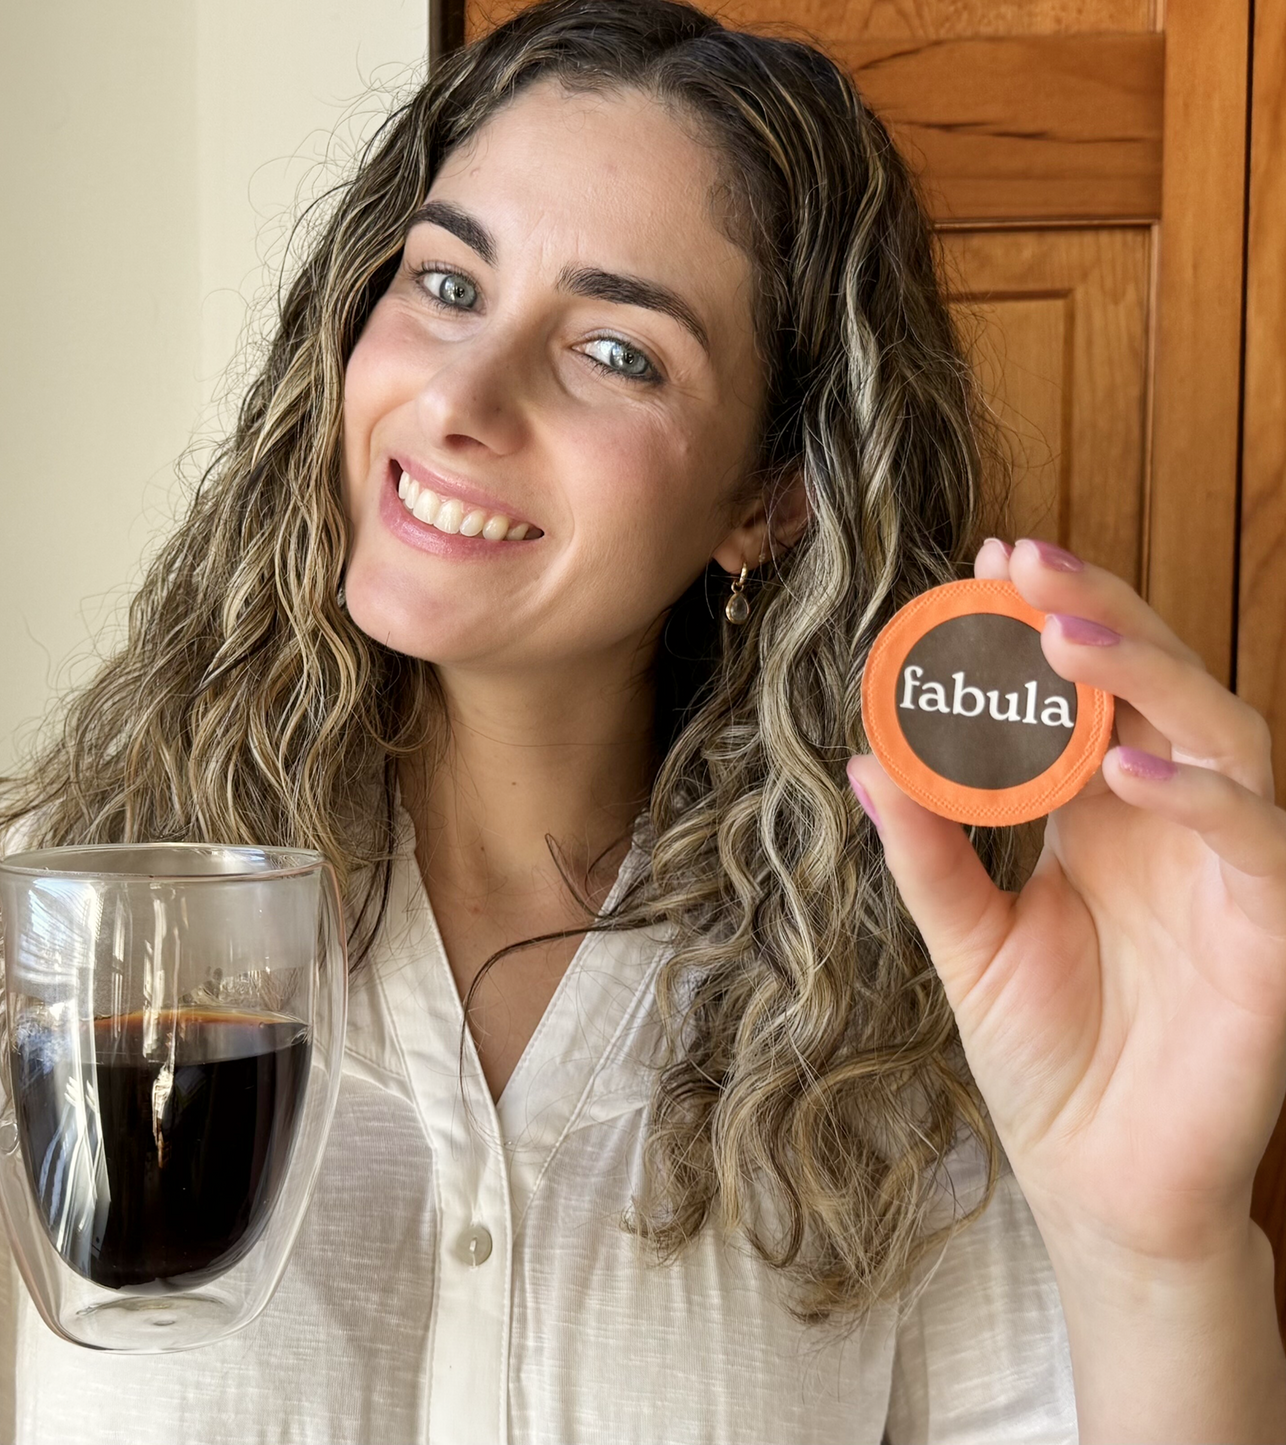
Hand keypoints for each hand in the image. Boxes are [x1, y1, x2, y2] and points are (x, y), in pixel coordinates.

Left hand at [847, 537, 1285, 1265]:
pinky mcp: (1273, 933)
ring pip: (1222, 733)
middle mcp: (1171, 822)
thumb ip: (928, 853)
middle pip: (1156, 684)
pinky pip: (1257, 843)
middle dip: (1097, 614)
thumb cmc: (1043, 1056)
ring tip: (1062, 635)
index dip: (1041, 626)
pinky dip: (1203, 798)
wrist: (1096, 1183)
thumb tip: (865, 760)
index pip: (1083, 694)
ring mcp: (1229, 868)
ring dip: (1147, 674)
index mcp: (1099, 813)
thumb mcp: (965, 941)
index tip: (985, 566)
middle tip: (1026, 565)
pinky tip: (1127, 771)